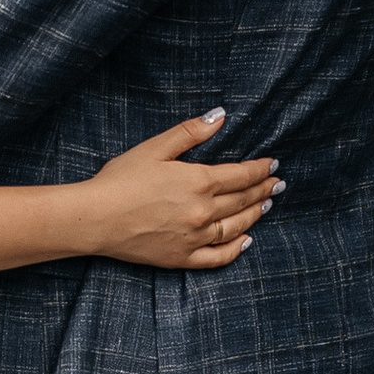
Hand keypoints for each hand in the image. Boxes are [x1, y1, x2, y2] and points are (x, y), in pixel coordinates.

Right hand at [79, 112, 279, 269]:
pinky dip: (236, 249)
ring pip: (236, 227)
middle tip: (277, 185)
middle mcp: (203, 212)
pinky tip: (245, 241)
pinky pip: (218, 257)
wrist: (95, 218)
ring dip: (254, 215)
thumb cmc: (120, 179)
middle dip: (263, 190)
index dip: (260, 170)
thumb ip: (191, 133)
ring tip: (265, 206)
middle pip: (243, 200)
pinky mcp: (182, 258)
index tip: (272, 165)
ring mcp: (195, 238)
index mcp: (199, 182)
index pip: (241, 176)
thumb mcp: (155, 148)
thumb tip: (220, 116)